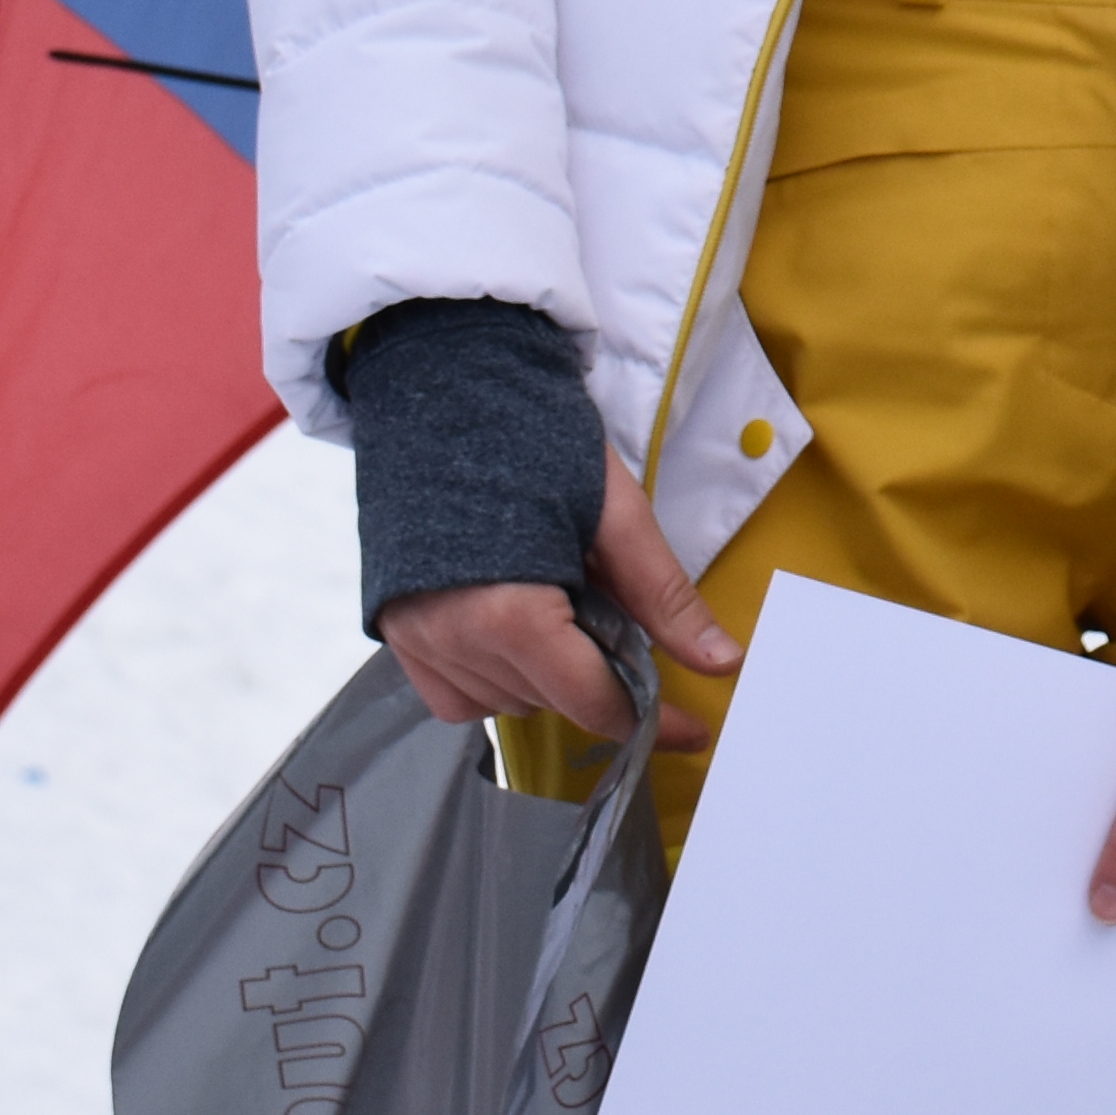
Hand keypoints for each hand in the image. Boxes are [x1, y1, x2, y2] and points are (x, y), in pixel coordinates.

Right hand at [375, 451, 741, 746]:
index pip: (591, 701)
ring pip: (506, 703)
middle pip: (552, 702)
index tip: (691, 729)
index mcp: (511, 615)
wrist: (444, 384)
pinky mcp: (394, 631)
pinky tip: (514, 625)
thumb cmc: (534, 437)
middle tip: (614, 607)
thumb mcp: (615, 513)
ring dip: (547, 674)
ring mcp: (417, 640)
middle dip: (598, 674)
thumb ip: (663, 596)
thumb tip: (721, 662)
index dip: (649, 719)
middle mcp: (454, 640)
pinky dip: (495, 678)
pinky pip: (457, 696)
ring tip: (559, 596)